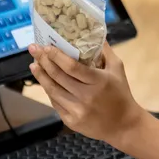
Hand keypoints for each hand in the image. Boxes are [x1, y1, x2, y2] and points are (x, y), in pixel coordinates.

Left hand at [28, 42, 146, 146]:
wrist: (124, 125)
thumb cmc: (121, 94)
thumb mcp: (118, 69)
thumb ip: (105, 51)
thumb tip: (93, 33)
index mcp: (98, 81)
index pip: (72, 67)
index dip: (56, 56)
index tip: (46, 47)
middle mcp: (86, 96)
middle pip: (58, 77)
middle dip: (43, 61)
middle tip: (34, 50)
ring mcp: (77, 111)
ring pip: (53, 90)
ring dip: (41, 76)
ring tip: (34, 65)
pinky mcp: (72, 121)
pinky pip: (56, 103)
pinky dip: (49, 91)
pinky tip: (45, 82)